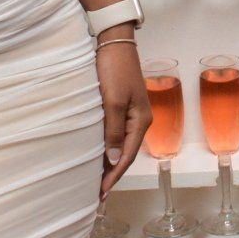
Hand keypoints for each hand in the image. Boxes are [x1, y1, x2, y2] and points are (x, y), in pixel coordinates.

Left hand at [96, 41, 151, 197]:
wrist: (115, 43)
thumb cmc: (114, 70)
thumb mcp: (112, 102)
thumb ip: (113, 131)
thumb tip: (113, 159)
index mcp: (141, 121)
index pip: (126, 156)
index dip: (114, 176)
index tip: (101, 193)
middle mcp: (140, 120)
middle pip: (125, 153)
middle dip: (112, 174)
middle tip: (97, 194)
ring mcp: (133, 114)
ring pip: (120, 145)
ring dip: (110, 162)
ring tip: (96, 180)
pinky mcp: (123, 107)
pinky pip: (117, 134)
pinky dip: (108, 147)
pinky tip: (100, 154)